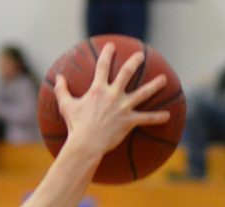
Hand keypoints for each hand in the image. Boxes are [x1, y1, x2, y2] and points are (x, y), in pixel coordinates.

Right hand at [54, 43, 169, 156]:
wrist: (86, 143)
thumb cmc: (75, 126)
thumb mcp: (66, 106)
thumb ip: (61, 90)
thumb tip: (58, 77)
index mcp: (98, 90)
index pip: (103, 66)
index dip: (107, 54)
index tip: (111, 46)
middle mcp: (113, 94)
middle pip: (127, 73)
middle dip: (135, 62)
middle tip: (141, 56)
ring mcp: (123, 107)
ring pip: (143, 93)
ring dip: (154, 85)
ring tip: (163, 80)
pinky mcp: (129, 121)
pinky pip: (146, 118)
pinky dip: (157, 117)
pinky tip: (167, 116)